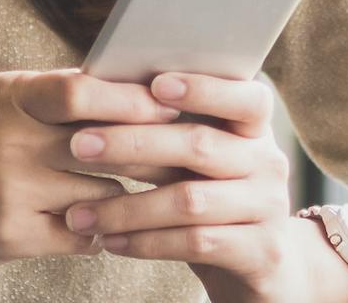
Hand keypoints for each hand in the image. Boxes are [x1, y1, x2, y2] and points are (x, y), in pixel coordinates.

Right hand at [0, 69, 184, 266]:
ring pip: (103, 197)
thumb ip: (51, 92)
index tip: (172, 104)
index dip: (135, 99)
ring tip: (159, 188)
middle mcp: (9, 145)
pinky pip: (82, 237)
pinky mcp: (8, 238)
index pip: (85, 92)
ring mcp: (9, 195)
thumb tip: (125, 83)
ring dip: (131, 195)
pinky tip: (116, 222)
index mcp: (9, 99)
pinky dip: (103, 230)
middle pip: (106, 148)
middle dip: (153, 150)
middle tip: (190, 151)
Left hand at [60, 73, 347, 301]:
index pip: (245, 97)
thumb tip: (100, 93)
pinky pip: (195, 242)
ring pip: (190, 201)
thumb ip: (168, 129)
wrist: (260, 264)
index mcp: (254, 128)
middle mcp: (268, 162)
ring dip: (127, 207)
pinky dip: (146, 242)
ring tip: (80, 213)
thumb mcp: (199, 159)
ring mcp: (268, 208)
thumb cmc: (212, 195)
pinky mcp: (260, 252)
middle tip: (79, 145)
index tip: (156, 84)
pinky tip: (110, 241)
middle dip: (133, 143)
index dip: (204, 89)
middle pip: (200, 145)